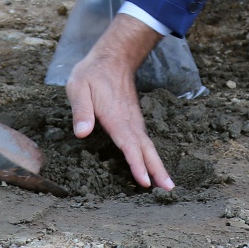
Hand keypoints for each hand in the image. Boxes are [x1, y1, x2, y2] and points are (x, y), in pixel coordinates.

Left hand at [66, 14, 174, 189]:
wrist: (113, 58)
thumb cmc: (92, 74)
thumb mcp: (78, 87)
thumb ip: (81, 110)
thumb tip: (82, 133)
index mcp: (116, 117)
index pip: (129, 145)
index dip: (137, 164)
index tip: (146, 182)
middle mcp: (129, 121)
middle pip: (145, 149)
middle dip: (157, 170)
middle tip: (169, 189)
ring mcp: (134, 120)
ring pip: (147, 146)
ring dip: (157, 165)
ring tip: (166, 184)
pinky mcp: (134, 120)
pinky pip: (144, 141)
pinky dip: (151, 155)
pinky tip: (152, 165)